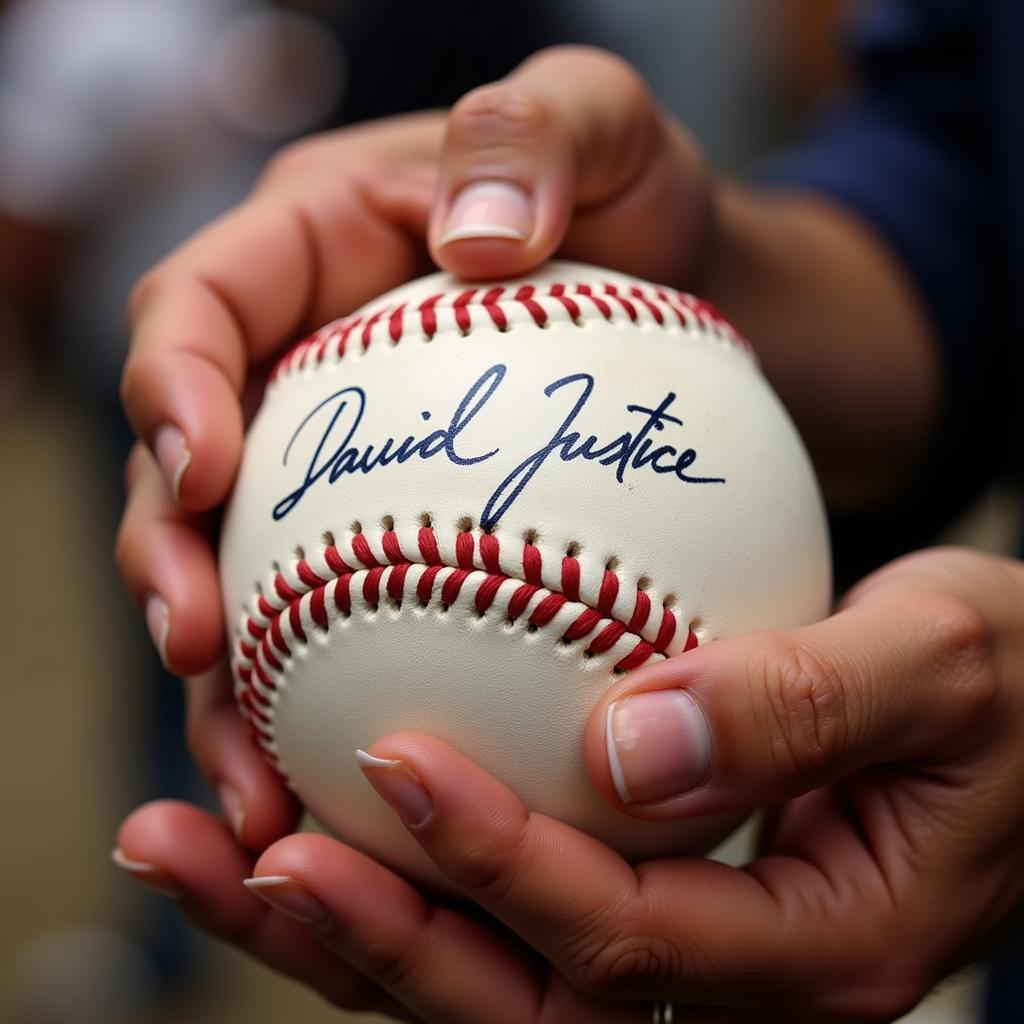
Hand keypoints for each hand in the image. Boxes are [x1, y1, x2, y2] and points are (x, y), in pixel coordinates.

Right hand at [115, 45, 712, 850]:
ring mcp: (341, 476)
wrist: (699, 316)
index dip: (170, 389)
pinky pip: (350, 637)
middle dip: (168, 561)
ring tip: (256, 780)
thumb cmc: (646, 210)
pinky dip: (344, 714)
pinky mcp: (396, 555)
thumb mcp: (610, 126)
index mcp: (309, 250)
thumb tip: (475, 242)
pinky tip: (368, 792)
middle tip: (195, 645)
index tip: (200, 473)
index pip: (199, 308)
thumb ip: (540, 135)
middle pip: (189, 473)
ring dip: (232, 684)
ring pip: (250, 582)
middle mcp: (300, 372)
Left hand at [116, 547, 1023, 1020]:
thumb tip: (628, 744)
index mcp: (819, 947)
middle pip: (511, 1001)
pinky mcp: (642, 899)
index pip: (624, 939)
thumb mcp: (942, 661)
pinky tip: (288, 795)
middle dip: (356, 939)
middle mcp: (733, 983)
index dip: (499, 863)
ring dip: (329, 920)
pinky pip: (491, 909)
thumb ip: (804, 701)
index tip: (390, 759)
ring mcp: (680, 953)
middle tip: (221, 847)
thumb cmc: (1007, 683)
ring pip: (478, 974)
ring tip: (195, 842)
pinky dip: (381, 869)